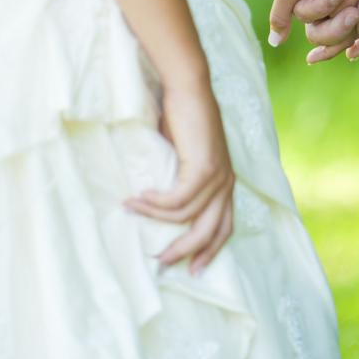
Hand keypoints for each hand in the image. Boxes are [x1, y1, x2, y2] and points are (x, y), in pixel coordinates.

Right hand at [124, 81, 234, 275]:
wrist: (189, 89)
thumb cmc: (184, 119)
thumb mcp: (186, 157)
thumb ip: (182, 180)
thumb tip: (161, 206)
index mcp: (226, 183)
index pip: (225, 227)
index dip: (210, 250)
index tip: (194, 268)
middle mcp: (227, 183)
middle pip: (210, 231)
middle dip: (185, 250)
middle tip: (161, 260)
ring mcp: (218, 177)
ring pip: (186, 217)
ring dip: (154, 217)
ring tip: (131, 209)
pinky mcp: (203, 169)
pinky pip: (176, 201)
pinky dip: (155, 203)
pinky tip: (140, 197)